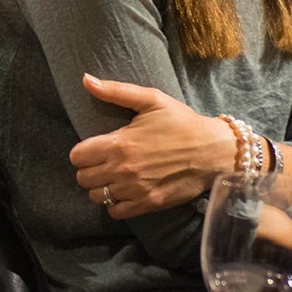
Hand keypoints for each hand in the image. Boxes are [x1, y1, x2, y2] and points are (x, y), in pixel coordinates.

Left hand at [69, 74, 231, 218]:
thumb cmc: (182, 122)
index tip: (92, 149)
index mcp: (119, 143)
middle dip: (89, 170)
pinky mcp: (149, 203)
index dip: (81, 152)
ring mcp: (136, 189)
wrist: (214, 150)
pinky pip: (116, 212)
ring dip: (100, 187)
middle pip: (83, 178)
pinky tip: (124, 192)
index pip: (77, 157)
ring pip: (97, 196)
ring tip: (112, 177)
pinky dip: (115, 204)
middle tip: (102, 163)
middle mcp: (124, 169)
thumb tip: (86, 80)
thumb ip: (116, 91)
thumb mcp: (151, 99)